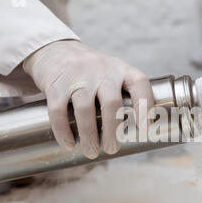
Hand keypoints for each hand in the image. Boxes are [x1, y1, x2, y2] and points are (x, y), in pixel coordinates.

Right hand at [23, 40, 153, 158]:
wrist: (55, 50)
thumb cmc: (92, 73)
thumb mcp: (112, 74)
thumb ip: (124, 97)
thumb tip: (137, 136)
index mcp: (121, 69)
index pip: (139, 83)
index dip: (145, 106)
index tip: (145, 129)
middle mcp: (102, 70)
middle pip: (111, 103)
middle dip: (113, 131)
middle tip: (112, 149)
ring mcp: (78, 76)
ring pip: (85, 109)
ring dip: (89, 136)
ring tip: (92, 152)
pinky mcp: (56, 83)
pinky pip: (58, 110)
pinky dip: (63, 131)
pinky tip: (68, 144)